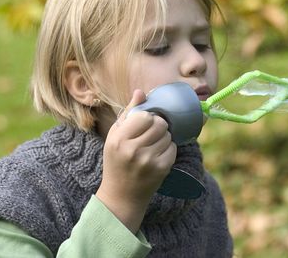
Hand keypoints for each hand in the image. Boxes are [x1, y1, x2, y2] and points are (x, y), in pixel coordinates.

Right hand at [96, 89, 176, 232]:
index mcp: (119, 139)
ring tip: (153, 146)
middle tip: (152, 134)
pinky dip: (168, 150)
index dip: (148, 118)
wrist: (121, 196)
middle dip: (159, 126)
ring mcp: (148, 160)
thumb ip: (129, 113)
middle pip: (160, 124)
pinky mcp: (161, 169)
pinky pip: (173, 149)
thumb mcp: (115, 136)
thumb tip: (140, 92)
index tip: (144, 124)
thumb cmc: (116, 161)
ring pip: (168, 136)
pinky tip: (157, 156)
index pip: (145, 116)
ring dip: (164, 138)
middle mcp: (133, 149)